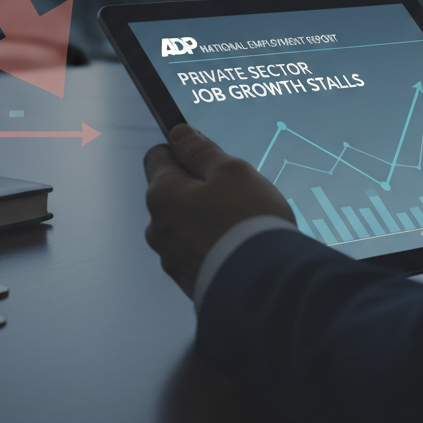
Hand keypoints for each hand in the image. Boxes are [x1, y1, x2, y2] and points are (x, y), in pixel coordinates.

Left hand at [143, 125, 294, 298]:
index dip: (182, 150)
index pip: (157, 156)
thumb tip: (179, 134)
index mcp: (162, 195)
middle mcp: (158, 228)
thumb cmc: (247, 224)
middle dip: (198, 188)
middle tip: (233, 191)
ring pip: (186, 223)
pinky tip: (238, 247)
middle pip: (173, 192)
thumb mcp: (230, 170)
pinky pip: (197, 251)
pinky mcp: (188, 281)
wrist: (264, 288)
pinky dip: (212, 245)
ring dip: (206, 218)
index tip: (204, 154)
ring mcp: (171, 258)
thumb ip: (200, 149)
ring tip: (241, 224)